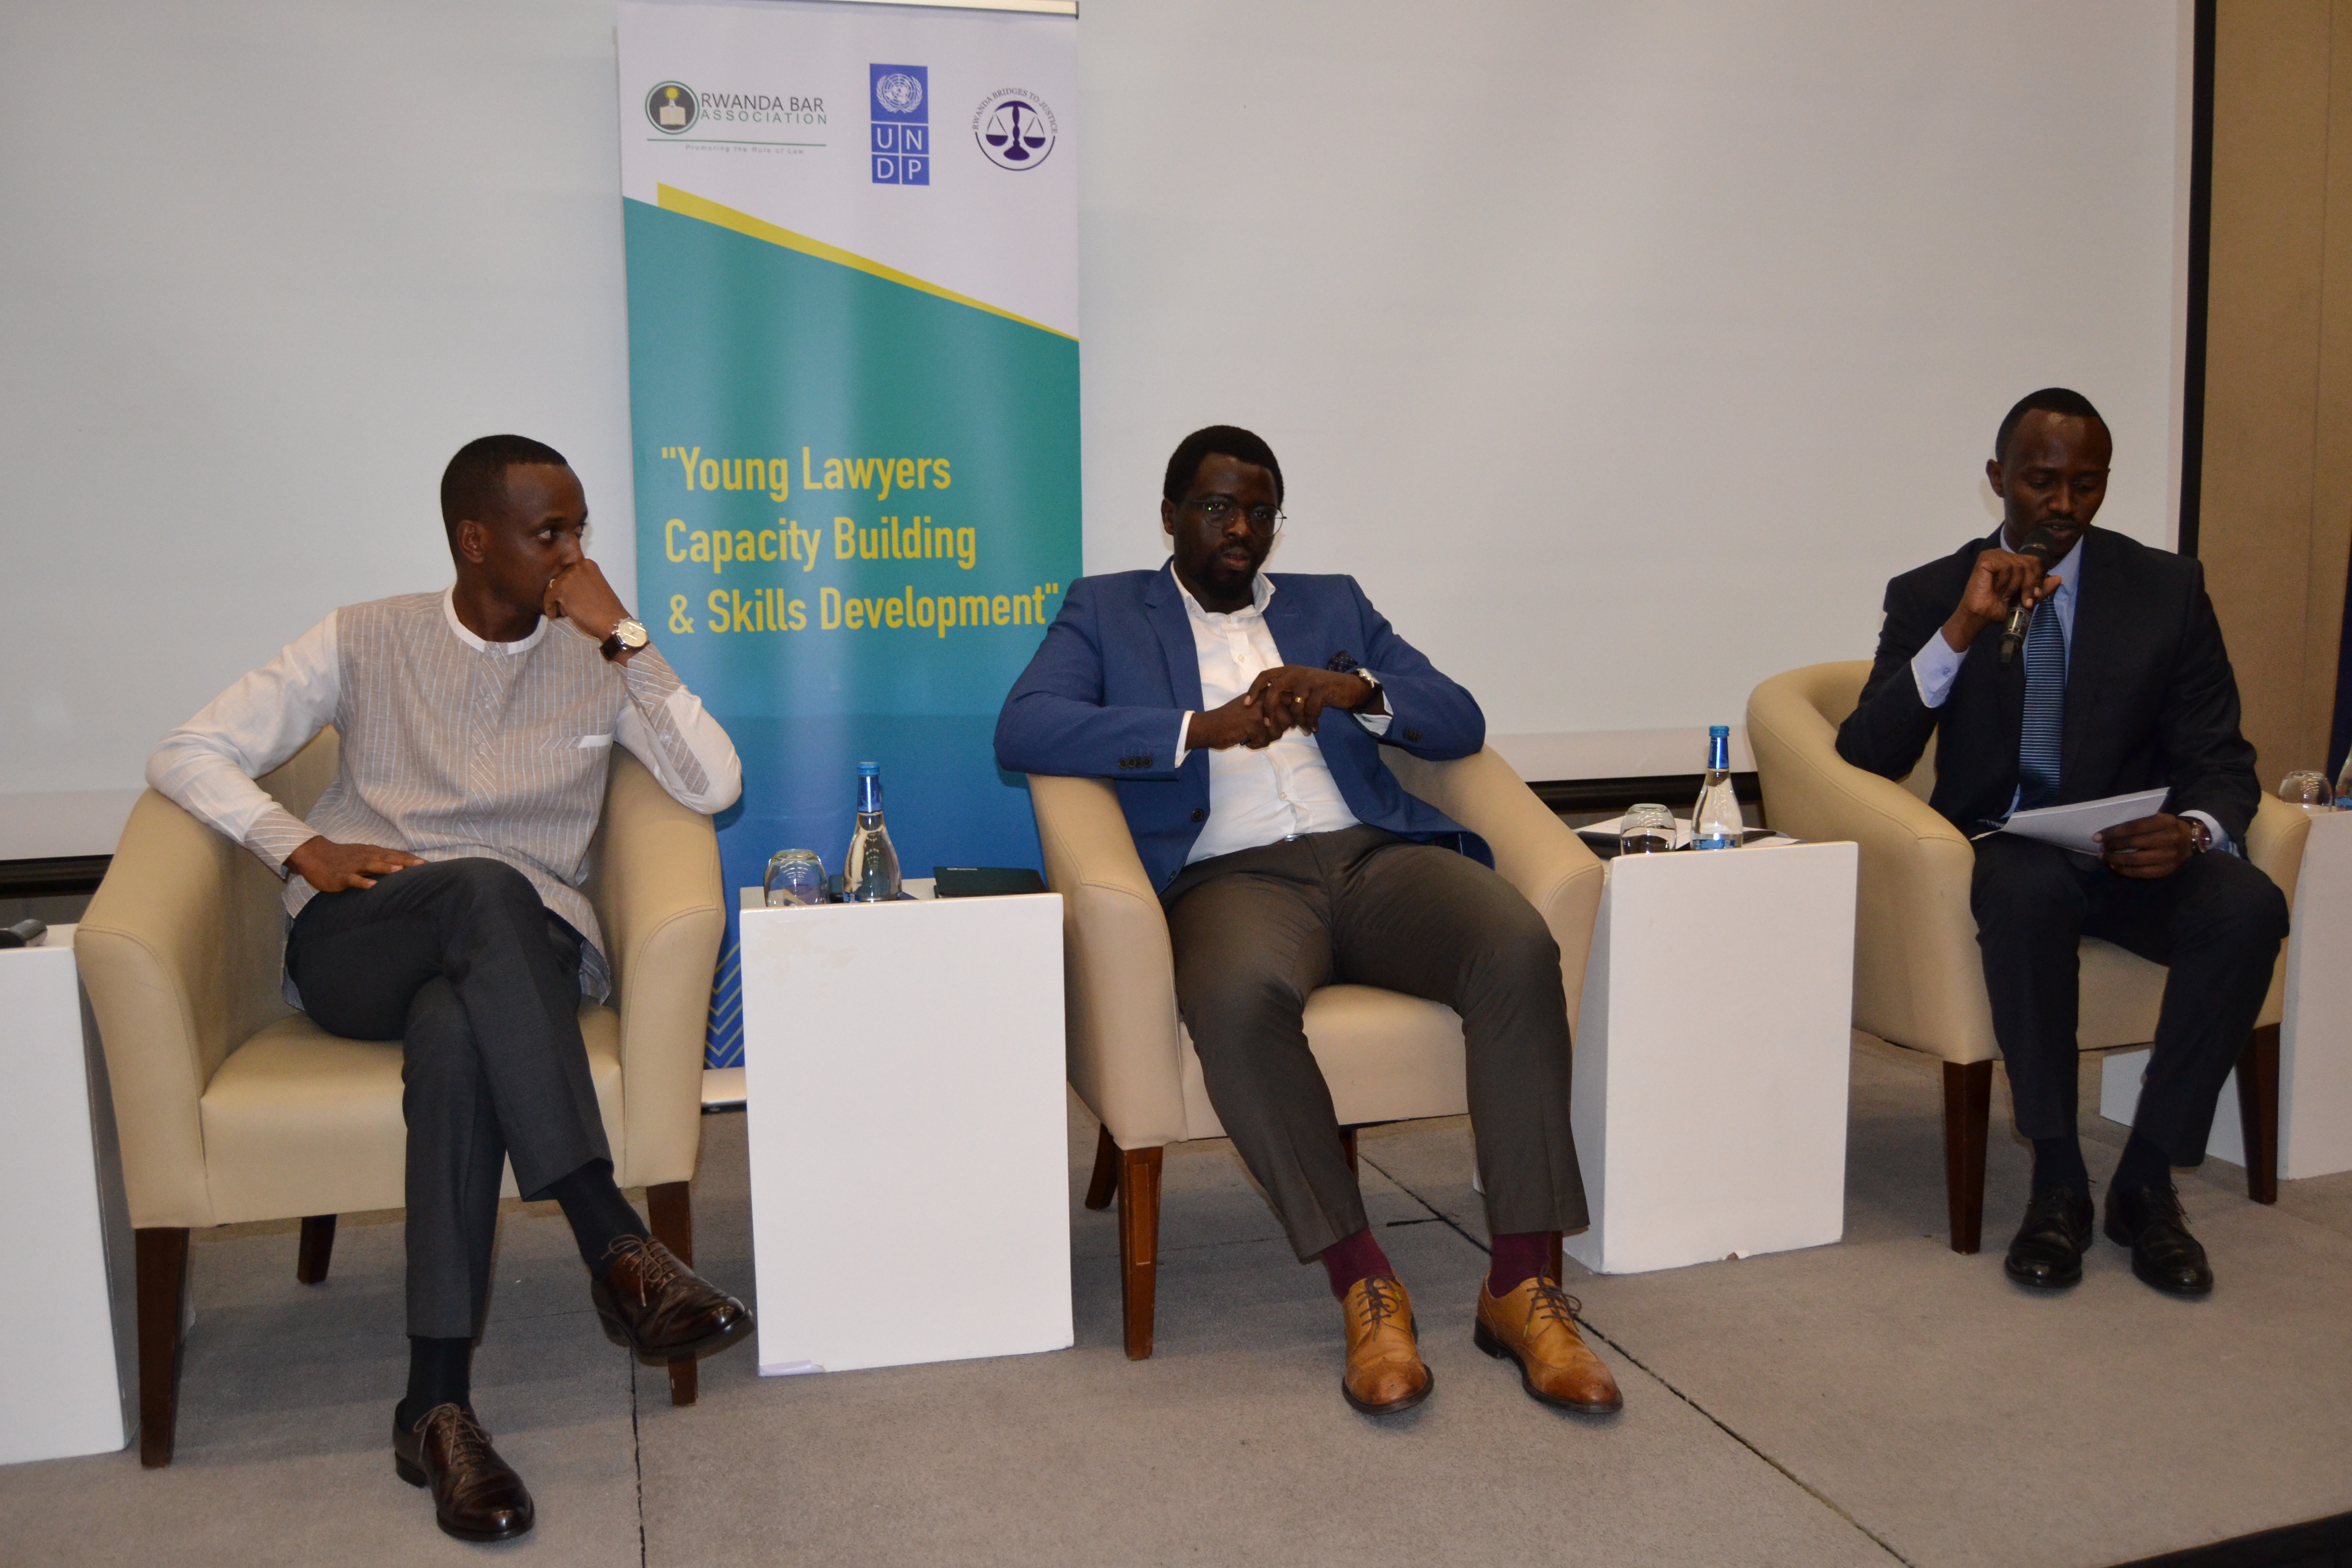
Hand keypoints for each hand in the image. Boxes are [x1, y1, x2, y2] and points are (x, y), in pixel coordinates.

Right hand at [286, 836, 422, 892]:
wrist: (314, 855)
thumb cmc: (343, 858)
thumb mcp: (364, 856)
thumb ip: (381, 861)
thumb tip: (402, 867)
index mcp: (373, 853)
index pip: (397, 855)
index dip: (413, 859)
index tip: (431, 865)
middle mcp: (366, 857)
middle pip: (389, 858)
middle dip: (406, 862)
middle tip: (424, 866)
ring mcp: (354, 866)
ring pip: (372, 865)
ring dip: (386, 867)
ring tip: (400, 870)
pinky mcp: (341, 876)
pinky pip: (353, 879)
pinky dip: (362, 881)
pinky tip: (371, 885)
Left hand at [543, 559, 632, 646]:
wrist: (612, 621)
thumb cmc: (607, 609)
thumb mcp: (595, 587)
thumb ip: (582, 582)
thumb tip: (567, 589)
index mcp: (588, 564)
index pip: (569, 572)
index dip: (567, 587)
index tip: (568, 598)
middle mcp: (578, 566)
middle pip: (559, 579)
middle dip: (560, 594)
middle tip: (564, 608)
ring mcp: (569, 576)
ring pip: (552, 588)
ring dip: (555, 602)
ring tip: (561, 613)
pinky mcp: (561, 589)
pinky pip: (548, 597)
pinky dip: (550, 607)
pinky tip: (554, 616)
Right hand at [1186, 693, 1292, 750]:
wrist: (1209, 726)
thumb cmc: (1231, 718)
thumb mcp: (1252, 706)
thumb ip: (1272, 708)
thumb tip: (1294, 720)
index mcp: (1264, 692)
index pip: (1290, 704)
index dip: (1286, 717)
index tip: (1271, 723)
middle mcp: (1263, 698)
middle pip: (1288, 720)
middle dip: (1277, 730)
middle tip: (1261, 731)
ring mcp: (1258, 711)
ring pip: (1278, 732)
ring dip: (1266, 739)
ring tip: (1252, 735)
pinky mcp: (1252, 724)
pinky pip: (1265, 741)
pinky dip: (1256, 745)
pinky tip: (1246, 740)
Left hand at [1243, 665, 1382, 735]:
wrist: (1347, 687)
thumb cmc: (1318, 690)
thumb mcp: (1299, 688)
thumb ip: (1284, 695)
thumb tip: (1266, 712)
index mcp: (1288, 671)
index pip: (1265, 675)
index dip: (1254, 689)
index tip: (1246, 704)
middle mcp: (1296, 672)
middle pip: (1276, 688)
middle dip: (1270, 708)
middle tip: (1268, 724)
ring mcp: (1310, 679)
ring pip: (1295, 704)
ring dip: (1298, 720)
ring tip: (1303, 729)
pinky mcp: (1323, 688)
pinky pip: (1312, 709)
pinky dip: (1311, 721)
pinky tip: (1314, 728)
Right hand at [1942, 548, 2061, 652]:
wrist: (1981, 615)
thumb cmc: (1999, 607)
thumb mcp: (2026, 599)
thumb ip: (2041, 589)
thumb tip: (2058, 578)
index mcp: (2014, 561)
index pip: (2035, 561)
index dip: (2036, 578)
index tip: (2031, 596)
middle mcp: (2005, 555)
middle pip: (2029, 563)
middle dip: (2027, 584)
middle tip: (2020, 599)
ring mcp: (1994, 555)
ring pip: (2018, 565)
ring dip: (2013, 585)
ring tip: (2003, 593)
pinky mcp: (1985, 559)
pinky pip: (2005, 566)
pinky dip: (2003, 581)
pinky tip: (1994, 587)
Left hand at [2094, 813, 2195, 879]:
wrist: (2192, 840)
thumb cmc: (2168, 827)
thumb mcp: (2159, 818)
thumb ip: (2140, 823)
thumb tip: (2110, 833)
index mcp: (2166, 822)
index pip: (2134, 827)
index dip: (2114, 832)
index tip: (2098, 837)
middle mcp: (2169, 839)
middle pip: (2134, 843)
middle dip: (2113, 846)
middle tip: (2101, 848)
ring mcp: (2170, 856)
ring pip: (2136, 860)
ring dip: (2116, 860)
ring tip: (2104, 858)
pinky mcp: (2168, 869)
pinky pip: (2143, 872)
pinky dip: (2126, 870)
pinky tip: (2115, 867)